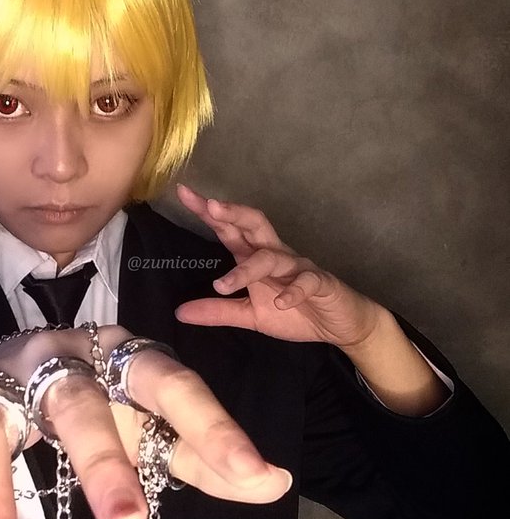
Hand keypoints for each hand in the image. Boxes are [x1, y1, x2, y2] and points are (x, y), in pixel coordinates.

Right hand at [0, 324, 292, 518]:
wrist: (13, 366)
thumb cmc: (97, 400)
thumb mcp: (151, 423)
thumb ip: (206, 453)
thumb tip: (278, 483)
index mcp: (115, 356)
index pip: (170, 383)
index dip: (214, 428)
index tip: (259, 479)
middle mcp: (52, 360)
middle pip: (78, 405)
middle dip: (101, 463)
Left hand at [174, 184, 381, 349]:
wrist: (339, 324)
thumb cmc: (294, 312)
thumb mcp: (250, 315)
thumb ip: (218, 311)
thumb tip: (179, 312)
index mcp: (256, 257)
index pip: (230, 230)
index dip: (209, 213)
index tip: (184, 194)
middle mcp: (276, 254)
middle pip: (254, 224)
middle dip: (232, 213)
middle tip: (210, 206)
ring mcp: (299, 267)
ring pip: (273, 258)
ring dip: (248, 270)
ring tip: (223, 284)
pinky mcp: (321, 283)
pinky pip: (307, 282)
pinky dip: (293, 291)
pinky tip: (282, 303)